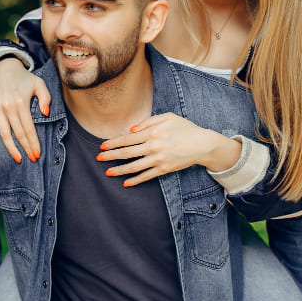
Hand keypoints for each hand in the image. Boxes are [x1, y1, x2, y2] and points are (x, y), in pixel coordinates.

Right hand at [0, 58, 50, 162]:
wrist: (4, 68)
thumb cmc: (25, 79)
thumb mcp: (39, 84)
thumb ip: (45, 98)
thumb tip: (46, 114)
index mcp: (21, 102)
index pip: (28, 128)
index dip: (33, 142)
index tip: (38, 153)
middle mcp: (8, 106)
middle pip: (18, 133)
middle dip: (26, 148)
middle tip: (33, 158)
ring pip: (4, 134)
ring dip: (11, 149)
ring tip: (18, 159)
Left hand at [98, 113, 239, 186]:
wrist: (203, 144)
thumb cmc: (185, 128)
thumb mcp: (168, 117)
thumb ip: (149, 121)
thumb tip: (132, 129)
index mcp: (153, 132)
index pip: (128, 138)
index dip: (114, 142)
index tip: (102, 145)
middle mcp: (154, 146)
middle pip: (127, 153)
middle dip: (111, 155)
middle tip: (98, 158)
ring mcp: (158, 159)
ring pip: (134, 166)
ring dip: (119, 170)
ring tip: (107, 172)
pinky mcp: (164, 169)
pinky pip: (146, 176)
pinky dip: (135, 180)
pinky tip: (125, 182)